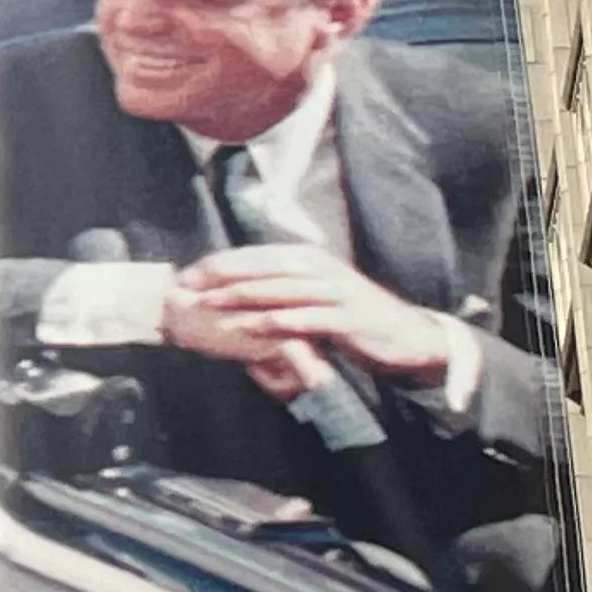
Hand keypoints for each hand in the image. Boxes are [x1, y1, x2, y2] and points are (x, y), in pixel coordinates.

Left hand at [162, 246, 456, 380]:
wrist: (406, 336)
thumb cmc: (352, 319)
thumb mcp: (315, 298)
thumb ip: (281, 292)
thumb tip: (237, 295)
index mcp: (308, 258)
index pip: (255, 255)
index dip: (219, 264)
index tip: (186, 276)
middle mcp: (319, 268)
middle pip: (260, 266)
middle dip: (220, 276)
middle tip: (186, 287)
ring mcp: (333, 292)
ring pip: (277, 289)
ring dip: (239, 297)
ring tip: (207, 305)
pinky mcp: (344, 318)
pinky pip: (301, 318)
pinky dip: (271, 323)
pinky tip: (246, 328)